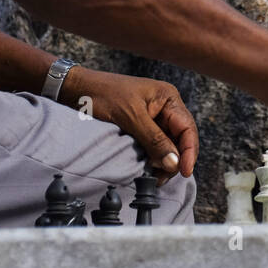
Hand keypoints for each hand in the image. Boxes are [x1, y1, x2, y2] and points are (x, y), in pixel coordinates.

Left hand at [61, 67, 198, 181]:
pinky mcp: (142, 127)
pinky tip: (147, 168)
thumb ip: (154, 140)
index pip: (187, 128)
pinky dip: (153, 158)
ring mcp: (154, 117)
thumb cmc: (104, 94)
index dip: (189, 152)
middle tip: (162, 177)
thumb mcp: (131, 117)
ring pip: (168, 145)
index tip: (184, 171)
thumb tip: (175, 163)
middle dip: (175, 160)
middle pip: (180, 139)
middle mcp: (165, 107)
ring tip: (153, 176)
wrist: (78, 89)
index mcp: (168, 98)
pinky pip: (155, 145)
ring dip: (163, 161)